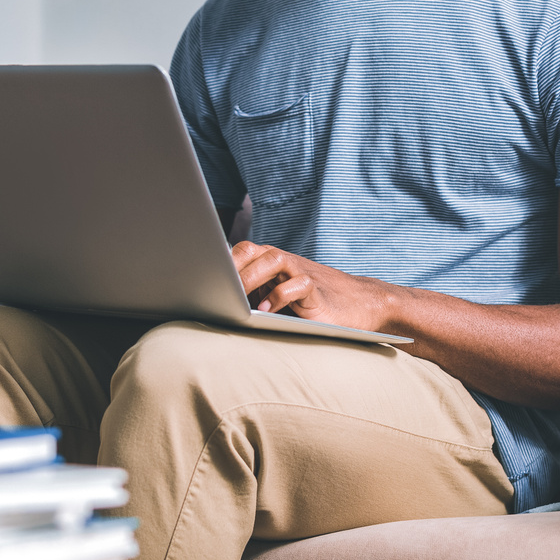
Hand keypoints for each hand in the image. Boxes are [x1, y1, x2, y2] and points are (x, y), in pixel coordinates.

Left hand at [230, 241, 394, 332]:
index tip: (201, 275)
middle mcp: (285, 263)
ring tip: (238, 297)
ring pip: (274, 259)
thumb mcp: (278, 296)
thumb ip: (254, 293)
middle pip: (254, 250)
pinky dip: (279, 295)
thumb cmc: (310, 305)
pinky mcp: (318, 291)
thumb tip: (214, 303)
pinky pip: (298, 284)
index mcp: (271, 263)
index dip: (223, 259)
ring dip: (252, 276)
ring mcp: (302, 273)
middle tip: (217, 287)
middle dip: (233, 266)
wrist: (359, 305)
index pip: (242, 250)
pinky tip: (265, 309)